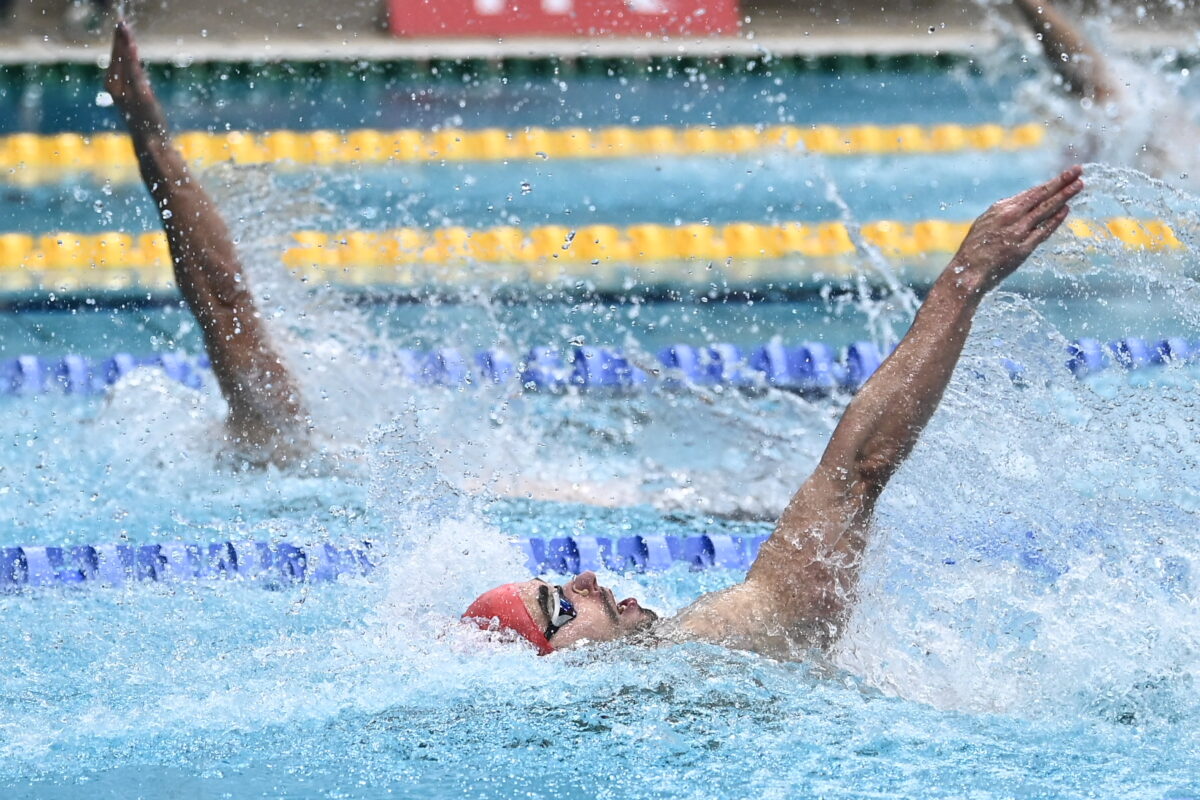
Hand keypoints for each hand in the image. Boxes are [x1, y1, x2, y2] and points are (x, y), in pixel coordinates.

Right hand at [104, 21, 149, 114]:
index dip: (118, 44)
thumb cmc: (145, 122)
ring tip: (125, 29)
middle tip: (121, 23)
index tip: (122, 27)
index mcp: (114, 88)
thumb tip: (134, 69)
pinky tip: (133, 48)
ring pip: (125, 65)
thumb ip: (134, 84)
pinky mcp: (142, 98)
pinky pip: (135, 76)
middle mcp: (117, 90)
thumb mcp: (138, 99)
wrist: (151, 144)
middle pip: (117, 59)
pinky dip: (132, 61)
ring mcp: (128, 94)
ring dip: (124, 46)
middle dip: (119, 41)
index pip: (115, 61)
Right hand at [949, 166, 1082, 294]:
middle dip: (1062, 182)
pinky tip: (1066, 209)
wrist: (968, 271)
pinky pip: (1044, 230)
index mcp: (1000, 208)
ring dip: (1064, 196)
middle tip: (1078, 170)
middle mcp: (1011, 217)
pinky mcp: (1023, 248)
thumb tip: (1025, 204)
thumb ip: (1005, 212)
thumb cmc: (975, 248)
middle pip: (1042, 195)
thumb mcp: (986, 223)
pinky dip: (1056, 219)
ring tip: (1079, 185)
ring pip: (1046, 209)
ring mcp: (1018, 232)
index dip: (1051, 184)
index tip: (1066, 175)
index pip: (1032, 193)